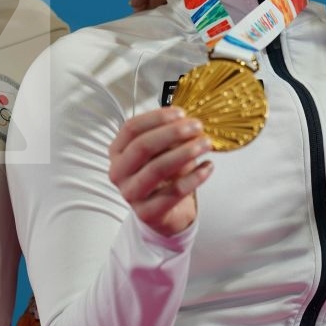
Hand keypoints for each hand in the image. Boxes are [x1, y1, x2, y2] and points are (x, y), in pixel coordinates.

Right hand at [109, 107, 212, 236]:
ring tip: (205, 144)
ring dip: (186, 152)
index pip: (131, 128)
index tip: (180, 113)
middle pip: (143, 146)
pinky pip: (175, 191)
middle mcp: (119, 172)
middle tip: (196, 127)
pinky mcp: (147, 212)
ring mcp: (131, 194)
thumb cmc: (162, 177)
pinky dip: (195, 177)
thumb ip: (169, 137)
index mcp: (118, 152)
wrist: (165, 212)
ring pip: (157, 168)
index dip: (157, 118)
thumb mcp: (162, 152)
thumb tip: (189, 122)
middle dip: (173, 133)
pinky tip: (207, 166)